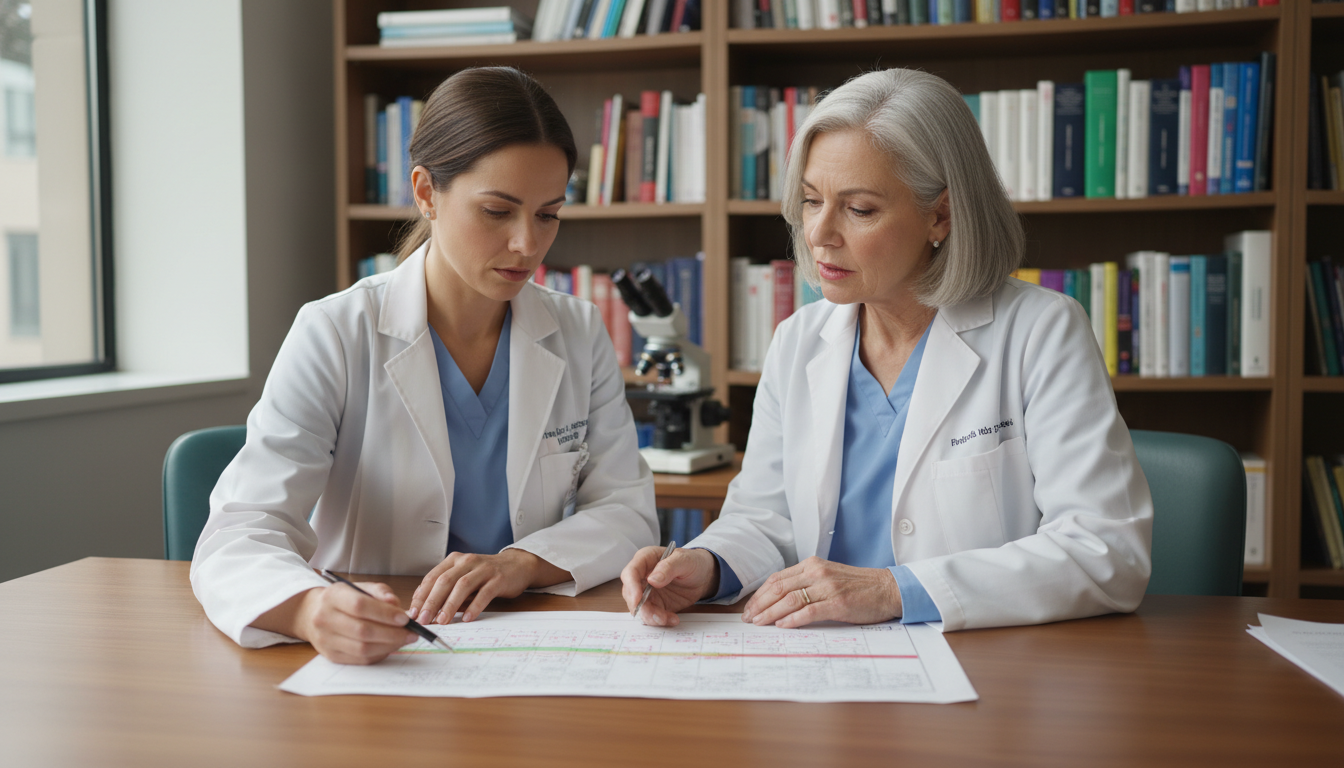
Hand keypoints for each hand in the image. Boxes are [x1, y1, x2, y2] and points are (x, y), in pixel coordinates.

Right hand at [283, 582, 417, 664]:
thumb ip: (380, 592)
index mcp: (333, 597)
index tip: (405, 618)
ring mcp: (326, 640)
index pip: (360, 606)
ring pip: (362, 648)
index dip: (385, 614)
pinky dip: (380, 653)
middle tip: (411, 633)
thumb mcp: (360, 587)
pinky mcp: (331, 655)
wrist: (313, 614)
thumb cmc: (343, 599)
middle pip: (362, 631)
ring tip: (404, 639)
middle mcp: (325, 619)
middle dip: (392, 633)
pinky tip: (390, 646)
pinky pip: (360, 659)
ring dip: (389, 646)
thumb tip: (395, 605)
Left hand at [409, 549, 558, 624]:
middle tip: (424, 619)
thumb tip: (424, 608)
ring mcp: (484, 569)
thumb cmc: (486, 574)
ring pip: (462, 586)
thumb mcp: (463, 577)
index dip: (421, 595)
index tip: (413, 612)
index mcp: (454, 560)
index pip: (432, 577)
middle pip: (445, 581)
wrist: (517, 565)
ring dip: (450, 605)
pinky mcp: (498, 579)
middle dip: (432, 601)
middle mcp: (467, 561)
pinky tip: (468, 618)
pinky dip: (474, 606)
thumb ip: (446, 589)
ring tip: (442, 621)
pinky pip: (484, 593)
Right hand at [621, 547, 718, 626]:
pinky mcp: (655, 605)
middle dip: (642, 607)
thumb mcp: (684, 560)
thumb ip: (668, 567)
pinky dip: (660, 620)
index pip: (630, 573)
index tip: (638, 600)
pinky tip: (673, 619)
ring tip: (669, 619)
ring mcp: (647, 592)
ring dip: (651, 617)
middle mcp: (642, 576)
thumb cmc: (692, 562)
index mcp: (646, 560)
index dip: (632, 587)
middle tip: (658, 616)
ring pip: (640, 607)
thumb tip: (652, 580)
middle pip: (630, 594)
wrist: (703, 575)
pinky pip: (651, 615)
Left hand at [741, 556, 902, 628]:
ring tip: (760, 623)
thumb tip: (779, 601)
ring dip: (771, 613)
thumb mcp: (828, 577)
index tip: (750, 608)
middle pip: (779, 588)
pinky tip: (782, 626)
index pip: (778, 578)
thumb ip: (806, 584)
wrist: (888, 589)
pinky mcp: (838, 602)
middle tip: (749, 619)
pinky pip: (809, 611)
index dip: (760, 594)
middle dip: (760, 604)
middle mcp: (817, 572)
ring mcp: (827, 587)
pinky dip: (792, 619)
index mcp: (812, 564)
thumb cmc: (858, 587)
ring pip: (790, 599)